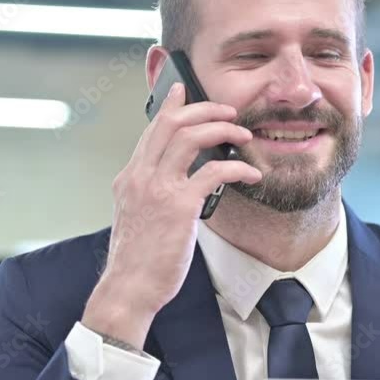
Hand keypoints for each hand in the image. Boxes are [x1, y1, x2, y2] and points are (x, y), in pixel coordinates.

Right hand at [81, 83, 260, 348]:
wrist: (129, 288)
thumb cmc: (137, 260)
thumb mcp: (137, 217)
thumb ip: (151, 195)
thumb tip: (178, 185)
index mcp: (129, 178)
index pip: (151, 130)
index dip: (171, 107)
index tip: (182, 91)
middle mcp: (140, 176)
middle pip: (171, 123)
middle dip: (204, 109)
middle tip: (228, 111)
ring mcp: (158, 189)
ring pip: (190, 137)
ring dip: (223, 129)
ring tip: (243, 135)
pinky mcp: (179, 206)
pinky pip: (214, 171)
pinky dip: (237, 167)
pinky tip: (251, 175)